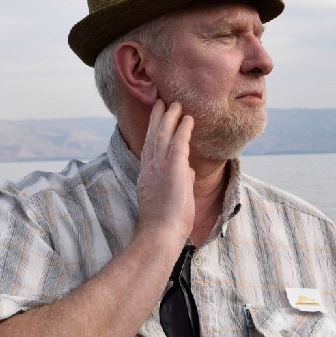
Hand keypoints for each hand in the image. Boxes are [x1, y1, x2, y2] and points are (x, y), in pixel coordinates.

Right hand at [135, 99, 194, 249]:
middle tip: (159, 103)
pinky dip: (183, 129)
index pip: (149, 150)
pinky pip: (178, 142)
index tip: (155, 123)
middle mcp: (149, 168)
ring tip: (174, 104)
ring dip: (169, 117)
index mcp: (146, 177)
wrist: (160, 234)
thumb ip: (178, 181)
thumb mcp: (169, 199)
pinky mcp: (172, 167)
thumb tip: (189, 171)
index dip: (152, 134)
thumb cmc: (165, 224)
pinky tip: (188, 118)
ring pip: (163, 135)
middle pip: (152, 137)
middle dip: (156, 119)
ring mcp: (159, 167)